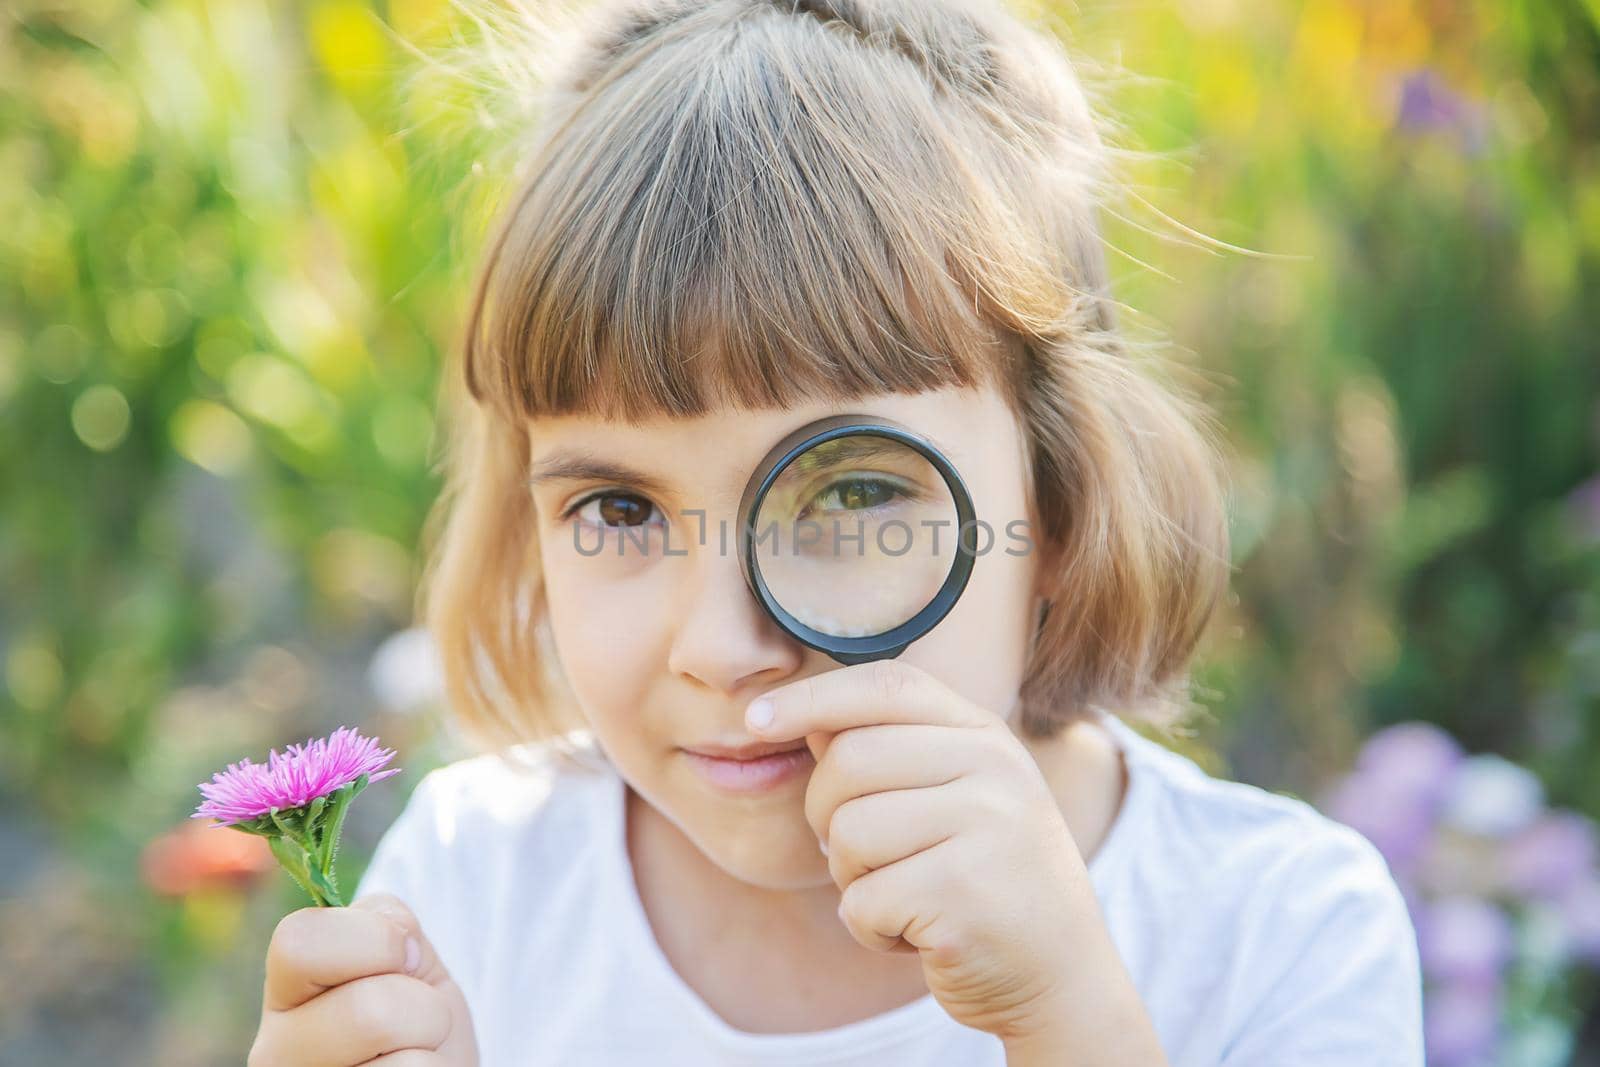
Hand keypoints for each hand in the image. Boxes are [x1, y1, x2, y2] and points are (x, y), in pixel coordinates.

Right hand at [249, 893, 479, 1066]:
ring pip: (402, 1063)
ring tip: (416, 1057)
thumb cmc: (420, 1013)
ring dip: (432, 1049)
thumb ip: (388, 924)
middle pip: (367, 1011)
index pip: (298, 942)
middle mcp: (273, 1053)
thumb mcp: (409, 955)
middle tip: (420, 1024)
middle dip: (422, 1007)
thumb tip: (396, 939)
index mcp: (284, 994)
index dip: (376, 940)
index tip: (405, 957)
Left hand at [744, 660, 1095, 1043]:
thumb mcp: (956, 798)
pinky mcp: (966, 895)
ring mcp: (988, 828)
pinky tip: (914, 935)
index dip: (813, 697)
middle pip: (849, 761)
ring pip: (848, 832)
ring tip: (899, 896)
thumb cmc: (986, 880)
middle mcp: (994, 769)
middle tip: (861, 858)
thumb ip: (892, 752)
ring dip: (851, 878)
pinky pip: (862, 901)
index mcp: (986, 736)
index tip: (756, 720)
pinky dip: (869, 929)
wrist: (1061, 976)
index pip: (887, 686)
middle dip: (826, 816)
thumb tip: (805, 721)